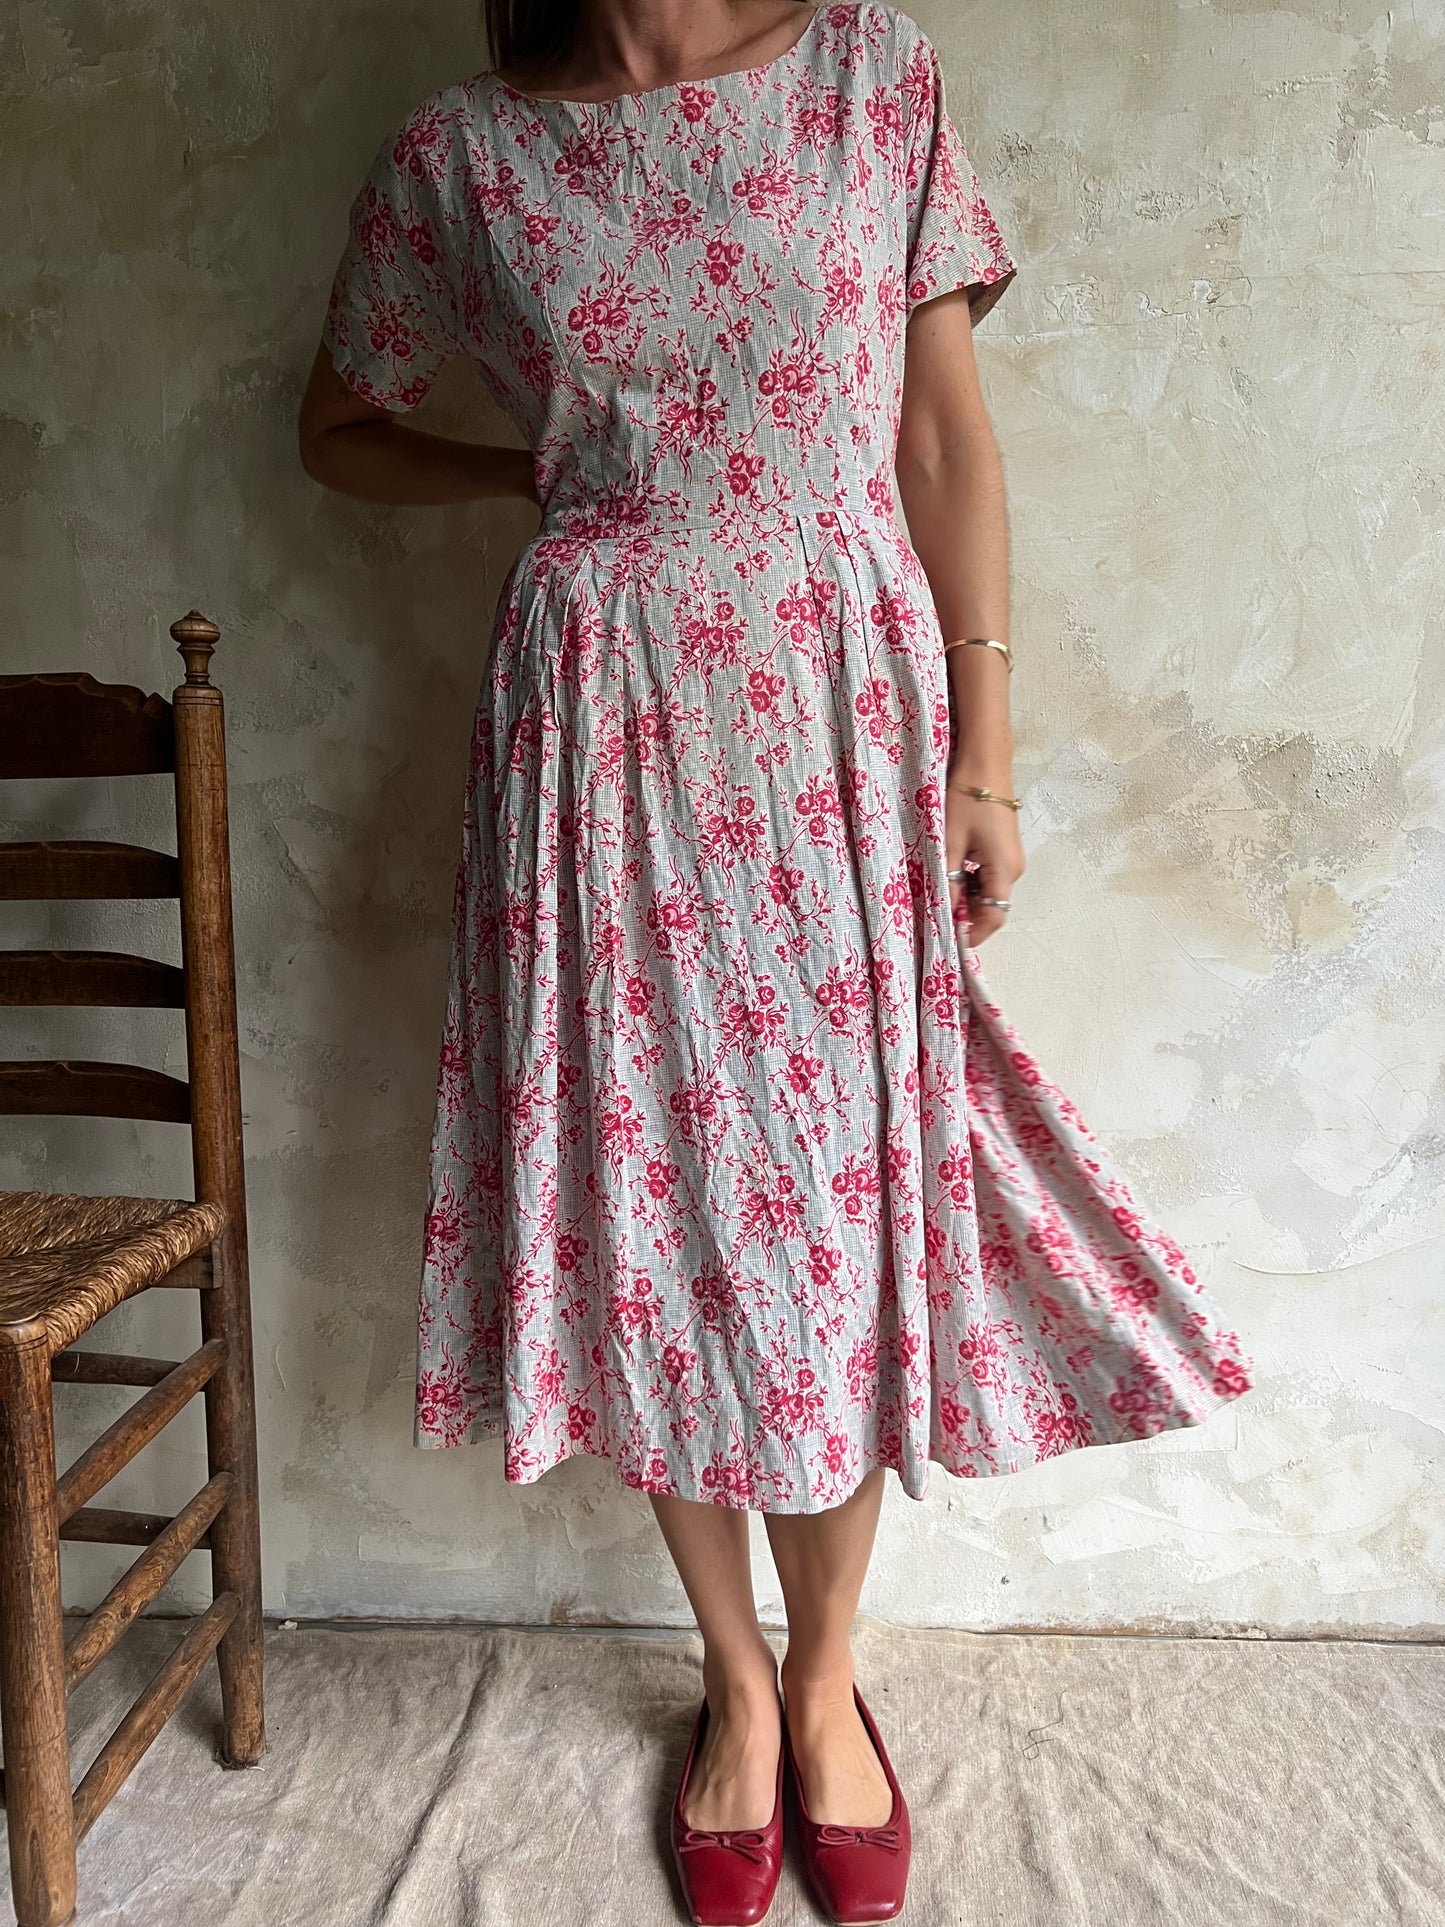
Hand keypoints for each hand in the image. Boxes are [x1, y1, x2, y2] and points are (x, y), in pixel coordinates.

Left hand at [944, 777, 1024, 946]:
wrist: (984, 763)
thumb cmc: (966, 799)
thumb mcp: (950, 843)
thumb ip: (948, 881)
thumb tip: (944, 914)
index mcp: (1004, 870)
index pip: (993, 918)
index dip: (972, 934)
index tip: (947, 940)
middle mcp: (1013, 869)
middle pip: (991, 907)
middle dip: (964, 917)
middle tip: (933, 916)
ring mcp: (1010, 859)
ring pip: (987, 893)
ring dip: (964, 899)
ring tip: (935, 894)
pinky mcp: (1003, 850)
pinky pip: (987, 877)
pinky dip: (968, 883)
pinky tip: (947, 875)